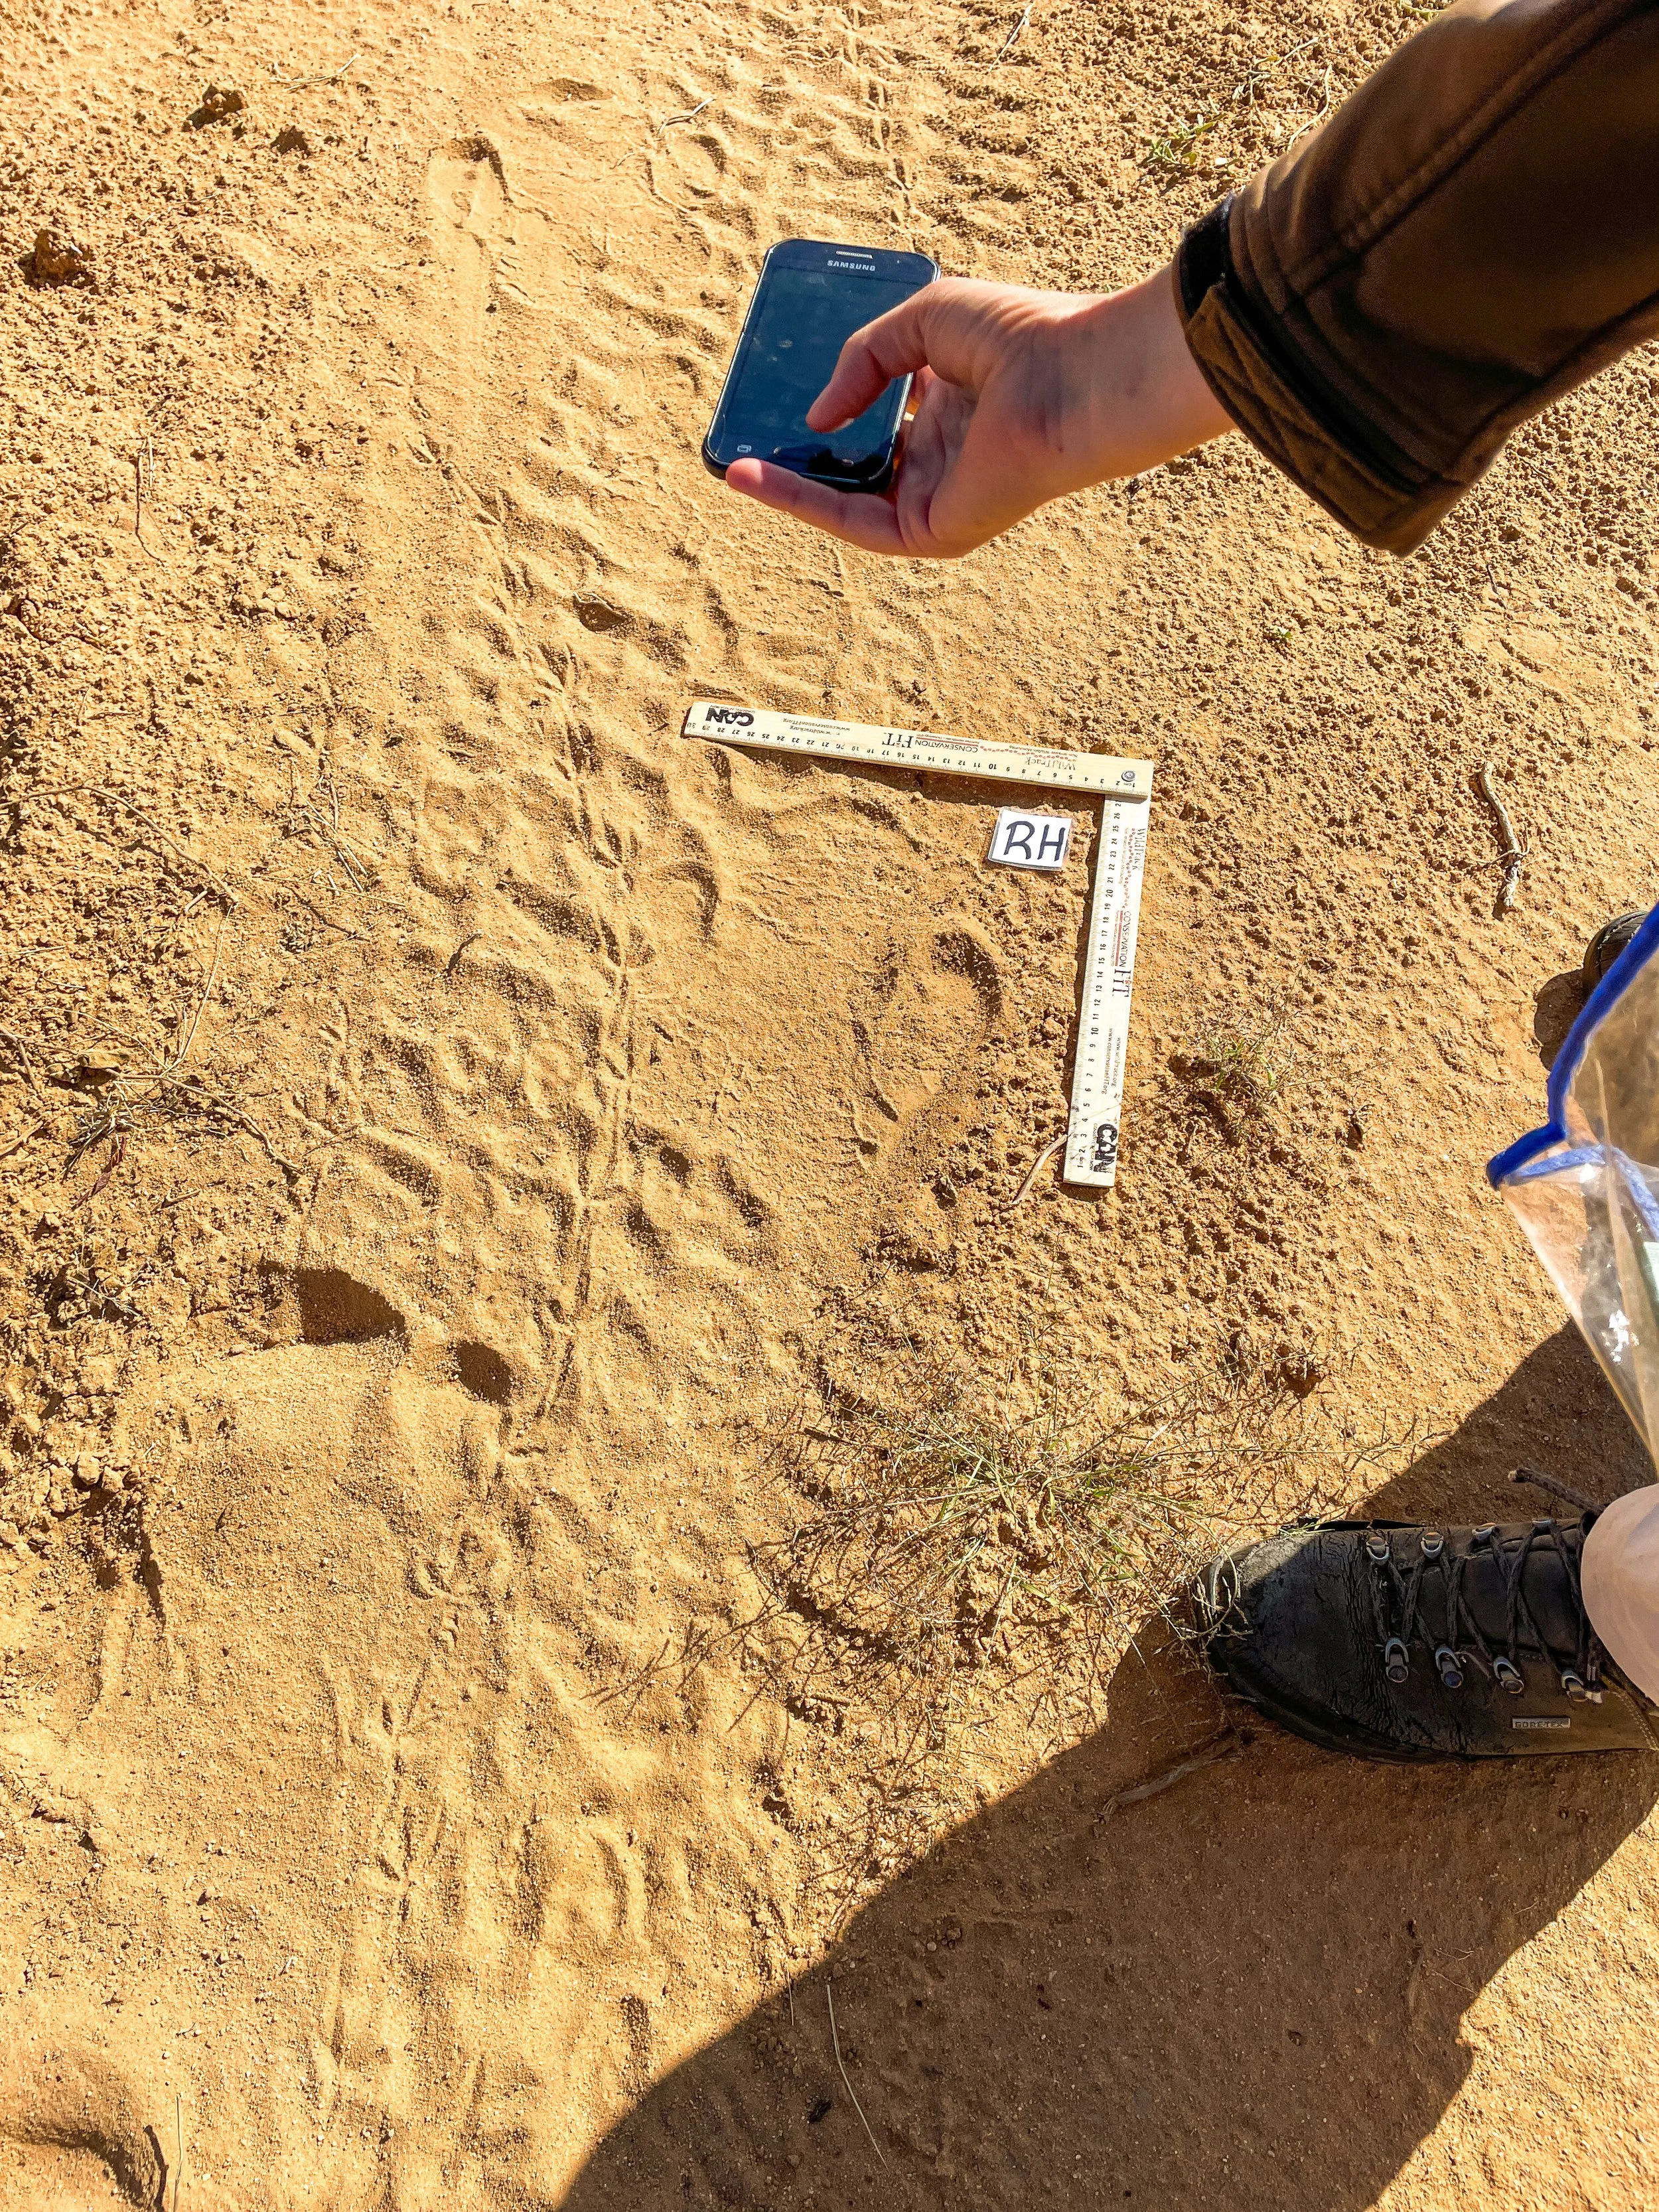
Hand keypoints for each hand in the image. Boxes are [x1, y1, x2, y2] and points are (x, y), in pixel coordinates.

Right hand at [722, 264, 1232, 557]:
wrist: (1074, 378)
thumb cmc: (1022, 337)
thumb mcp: (923, 322)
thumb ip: (864, 359)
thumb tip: (816, 418)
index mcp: (954, 408)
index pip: (881, 417)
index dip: (834, 405)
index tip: (786, 393)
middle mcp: (945, 459)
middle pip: (857, 465)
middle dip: (802, 452)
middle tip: (749, 433)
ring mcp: (936, 498)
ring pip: (844, 500)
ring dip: (787, 483)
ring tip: (732, 462)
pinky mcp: (930, 531)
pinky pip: (850, 521)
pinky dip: (799, 501)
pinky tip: (752, 477)